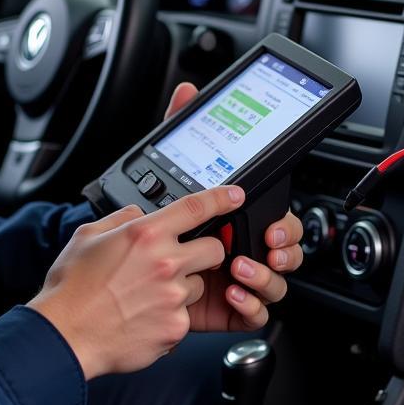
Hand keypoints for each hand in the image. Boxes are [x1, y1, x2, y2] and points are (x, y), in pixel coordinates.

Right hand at [28, 183, 239, 379]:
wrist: (64, 335)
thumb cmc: (72, 288)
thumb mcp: (89, 236)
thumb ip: (121, 218)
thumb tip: (138, 214)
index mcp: (146, 235)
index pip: (196, 207)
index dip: (222, 198)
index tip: (236, 196)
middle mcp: (165, 263)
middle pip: (214, 249)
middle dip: (204, 253)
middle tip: (180, 261)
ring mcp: (173, 297)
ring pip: (199, 285)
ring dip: (183, 288)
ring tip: (148, 296)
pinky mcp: (175, 328)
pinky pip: (184, 316)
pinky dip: (170, 317)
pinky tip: (143, 317)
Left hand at [163, 82, 305, 332]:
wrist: (116, 278)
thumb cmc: (146, 225)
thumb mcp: (166, 171)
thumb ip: (182, 128)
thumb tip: (189, 91)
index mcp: (239, 219)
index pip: (278, 217)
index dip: (285, 223)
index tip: (272, 224)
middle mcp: (243, 247)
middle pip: (288, 250)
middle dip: (286, 249)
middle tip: (268, 245)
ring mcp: (239, 280)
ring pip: (277, 283)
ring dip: (267, 277)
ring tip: (241, 269)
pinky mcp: (228, 309)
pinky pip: (256, 313)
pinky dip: (252, 306)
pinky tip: (234, 294)